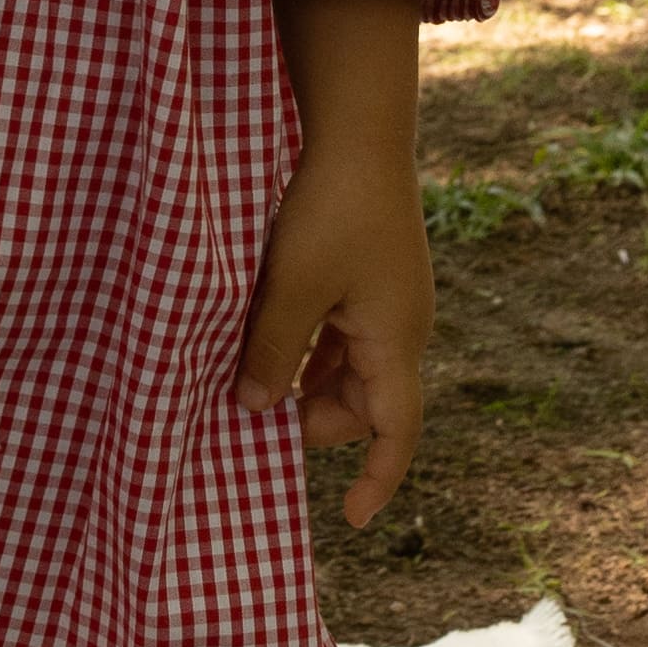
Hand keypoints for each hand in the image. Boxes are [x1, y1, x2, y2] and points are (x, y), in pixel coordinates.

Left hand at [235, 132, 431, 530]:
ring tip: (247, 374)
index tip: (351, 518)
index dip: (378, 479)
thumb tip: (252, 409)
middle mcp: (399, 325)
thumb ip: (274, 352)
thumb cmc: (329, 205)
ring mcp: (384, 299)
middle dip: (313, 419)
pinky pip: (338, 333)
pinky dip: (305, 346)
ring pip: (345, 368)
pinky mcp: (365, 275)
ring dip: (303, 380)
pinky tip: (263, 334)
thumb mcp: (292, 286)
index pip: (397, 430)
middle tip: (251, 413)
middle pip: (363, 403)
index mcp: (395, 338)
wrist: (356, 128)